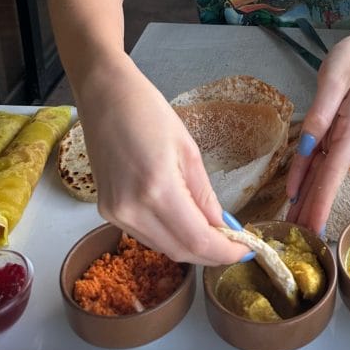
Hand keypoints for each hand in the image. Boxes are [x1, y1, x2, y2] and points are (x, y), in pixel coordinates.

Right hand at [77, 60, 249, 265]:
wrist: (104, 96)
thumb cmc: (148, 111)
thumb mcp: (188, 149)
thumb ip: (204, 194)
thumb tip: (222, 226)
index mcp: (157, 189)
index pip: (197, 240)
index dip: (224, 252)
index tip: (246, 250)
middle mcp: (132, 210)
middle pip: (179, 251)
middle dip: (210, 253)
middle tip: (234, 244)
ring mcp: (115, 213)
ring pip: (162, 247)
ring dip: (190, 246)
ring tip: (214, 232)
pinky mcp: (106, 211)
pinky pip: (145, 235)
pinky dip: (169, 236)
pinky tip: (184, 222)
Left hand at [285, 29, 349, 234]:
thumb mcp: (333, 80)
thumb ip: (320, 114)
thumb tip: (308, 146)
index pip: (332, 174)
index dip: (320, 202)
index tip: (312, 229)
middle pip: (327, 182)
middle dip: (312, 211)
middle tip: (295, 241)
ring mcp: (344, 140)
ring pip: (322, 176)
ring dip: (307, 201)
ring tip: (292, 227)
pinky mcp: (336, 135)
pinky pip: (318, 161)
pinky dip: (306, 180)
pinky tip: (295, 197)